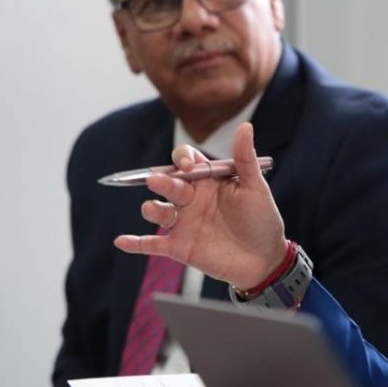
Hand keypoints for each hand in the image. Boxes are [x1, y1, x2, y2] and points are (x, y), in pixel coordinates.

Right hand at [113, 122, 287, 289]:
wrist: (265, 259)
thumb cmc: (262, 220)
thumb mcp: (256, 188)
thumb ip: (245, 159)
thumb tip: (245, 126)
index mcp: (208, 181)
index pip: (187, 162)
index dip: (183, 160)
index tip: (188, 167)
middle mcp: (191, 199)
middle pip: (169, 185)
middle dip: (162, 182)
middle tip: (157, 181)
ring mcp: (183, 223)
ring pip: (158, 211)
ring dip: (151, 208)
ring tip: (151, 208)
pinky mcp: (180, 247)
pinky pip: (153, 244)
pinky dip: (136, 243)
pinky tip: (122, 241)